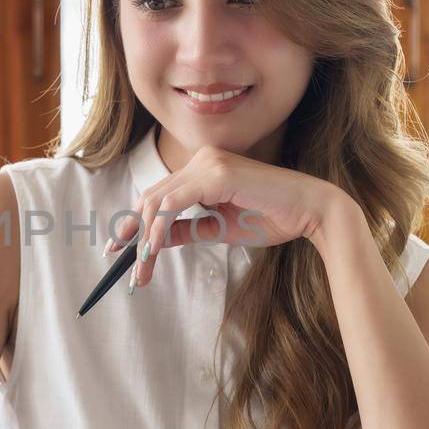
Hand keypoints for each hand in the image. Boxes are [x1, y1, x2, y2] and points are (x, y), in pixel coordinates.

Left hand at [110, 144, 350, 287]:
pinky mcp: (217, 174)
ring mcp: (208, 164)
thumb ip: (186, 230)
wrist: (310, 212)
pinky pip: (175, 202)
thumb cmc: (271, 218)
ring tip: (142, 266)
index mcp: (202, 169)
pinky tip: (153, 248)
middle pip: (152, 197)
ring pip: (158, 200)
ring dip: (145, 236)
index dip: (135, 222)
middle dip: (134, 235)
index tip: (118, 249)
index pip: (158, 195)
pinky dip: (160, 226)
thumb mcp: (218, 229)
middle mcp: (201, 160)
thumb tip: (153, 239)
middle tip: (128, 268)